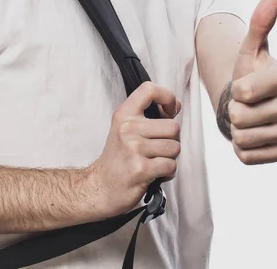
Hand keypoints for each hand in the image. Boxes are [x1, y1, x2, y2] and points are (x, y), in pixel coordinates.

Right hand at [87, 82, 181, 217]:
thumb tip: (175, 105)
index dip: (167, 97)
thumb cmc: (117, 158)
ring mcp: (134, 148)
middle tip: (158, 148)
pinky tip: (155, 173)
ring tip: (154, 161)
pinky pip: (171, 166)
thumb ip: (149, 115)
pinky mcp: (141, 168)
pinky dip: (167, 172)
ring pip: (175, 147)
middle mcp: (128, 128)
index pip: (149, 89)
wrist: (101, 187)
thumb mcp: (126, 128)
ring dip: (169, 158)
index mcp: (124, 114)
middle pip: (173, 126)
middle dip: (172, 140)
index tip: (170, 109)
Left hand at [228, 0, 276, 164]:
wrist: (250, 103)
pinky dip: (240, 147)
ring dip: (234, 128)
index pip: (243, 91)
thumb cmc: (248, 72)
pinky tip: (249, 134)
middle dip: (232, 109)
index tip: (242, 85)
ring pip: (241, 138)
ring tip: (245, 117)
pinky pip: (247, 156)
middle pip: (240, 117)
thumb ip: (261, 22)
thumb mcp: (248, 47)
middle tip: (242, 103)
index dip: (234, 89)